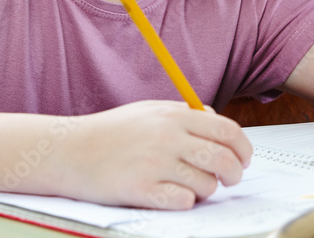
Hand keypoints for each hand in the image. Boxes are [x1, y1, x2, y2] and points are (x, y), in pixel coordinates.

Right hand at [48, 101, 250, 208]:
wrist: (69, 150)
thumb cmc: (112, 131)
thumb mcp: (150, 111)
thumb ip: (185, 114)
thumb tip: (217, 122)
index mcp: (174, 115)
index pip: (227, 130)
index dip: (243, 148)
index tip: (244, 159)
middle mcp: (168, 137)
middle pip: (223, 159)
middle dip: (233, 174)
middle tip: (229, 179)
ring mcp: (155, 164)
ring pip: (206, 185)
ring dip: (204, 190)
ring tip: (187, 185)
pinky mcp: (142, 190)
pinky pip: (183, 202)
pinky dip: (183, 202)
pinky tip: (170, 195)